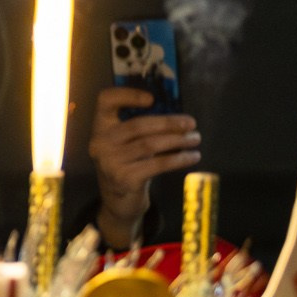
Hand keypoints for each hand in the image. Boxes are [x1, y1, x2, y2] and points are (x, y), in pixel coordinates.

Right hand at [88, 88, 200, 248]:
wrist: (118, 201)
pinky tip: (192, 156)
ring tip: (195, 139)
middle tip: (191, 124)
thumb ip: (141, 127)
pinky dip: (179, 159)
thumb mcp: (127, 143)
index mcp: (101, 128)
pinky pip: (158, 164)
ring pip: (151, 144)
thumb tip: (176, 116)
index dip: (127, 95)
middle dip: (169, 123)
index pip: (106, 101)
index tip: (152, 99)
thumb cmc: (128, 164)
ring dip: (178, 140)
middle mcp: (101, 143)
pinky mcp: (126, 179)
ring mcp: (111, 163)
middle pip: (138, 124)